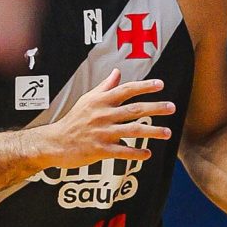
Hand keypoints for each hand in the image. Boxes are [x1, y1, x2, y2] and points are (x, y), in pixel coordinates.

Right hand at [35, 69, 176, 172]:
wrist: (55, 142)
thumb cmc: (73, 120)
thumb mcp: (87, 100)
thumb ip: (105, 87)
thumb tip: (117, 72)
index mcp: (100, 101)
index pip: (126, 90)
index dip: (144, 86)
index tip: (161, 84)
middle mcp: (102, 115)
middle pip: (134, 109)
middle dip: (155, 108)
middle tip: (172, 107)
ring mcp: (101, 132)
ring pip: (132, 130)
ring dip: (152, 131)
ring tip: (167, 132)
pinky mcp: (99, 150)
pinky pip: (122, 152)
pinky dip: (136, 153)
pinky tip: (148, 154)